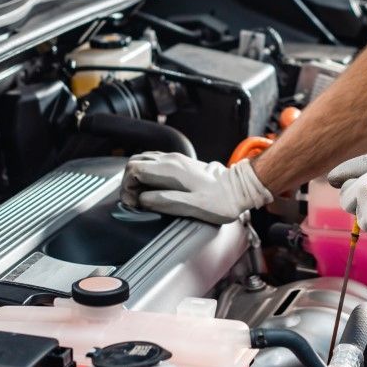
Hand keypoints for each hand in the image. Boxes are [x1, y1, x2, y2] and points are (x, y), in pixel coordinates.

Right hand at [121, 152, 272, 224]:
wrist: (239, 189)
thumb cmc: (219, 201)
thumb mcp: (191, 206)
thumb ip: (165, 201)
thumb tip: (143, 200)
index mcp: (171, 169)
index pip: (134, 168)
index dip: (127, 186)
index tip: (133, 203)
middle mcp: (171, 160)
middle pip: (136, 161)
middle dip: (128, 181)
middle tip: (134, 201)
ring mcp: (176, 160)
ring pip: (144, 161)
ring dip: (137, 178)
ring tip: (142, 197)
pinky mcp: (181, 164)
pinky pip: (155, 164)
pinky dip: (147, 175)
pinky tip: (153, 189)